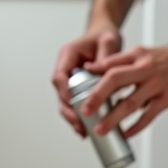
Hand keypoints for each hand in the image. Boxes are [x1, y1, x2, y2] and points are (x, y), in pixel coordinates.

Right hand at [51, 21, 122, 136]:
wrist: (105, 35)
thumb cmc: (104, 36)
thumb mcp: (108, 42)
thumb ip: (106, 57)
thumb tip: (104, 75)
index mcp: (68, 54)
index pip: (59, 76)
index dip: (64, 92)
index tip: (72, 105)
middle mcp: (66, 67)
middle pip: (60, 93)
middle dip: (68, 111)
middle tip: (78, 125)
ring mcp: (70, 78)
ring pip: (65, 101)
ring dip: (72, 117)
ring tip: (82, 131)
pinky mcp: (77, 86)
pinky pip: (74, 102)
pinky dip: (79, 115)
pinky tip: (85, 128)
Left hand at [80, 39, 167, 138]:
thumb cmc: (164, 58)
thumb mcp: (139, 53)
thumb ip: (116, 61)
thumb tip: (91, 69)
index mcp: (135, 56)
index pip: (109, 66)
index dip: (92, 79)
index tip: (78, 92)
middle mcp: (145, 69)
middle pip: (116, 81)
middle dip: (98, 97)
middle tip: (85, 112)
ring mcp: (157, 85)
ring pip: (131, 103)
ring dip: (114, 118)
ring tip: (101, 129)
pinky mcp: (167, 99)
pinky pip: (148, 116)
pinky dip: (135, 127)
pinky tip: (125, 133)